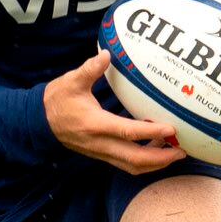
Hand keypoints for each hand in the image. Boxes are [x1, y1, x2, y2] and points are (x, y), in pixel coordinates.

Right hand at [45, 51, 183, 174]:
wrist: (38, 122)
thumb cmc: (57, 100)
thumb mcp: (71, 81)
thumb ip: (90, 69)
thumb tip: (106, 55)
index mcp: (94, 124)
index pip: (127, 132)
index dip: (150, 132)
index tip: (170, 128)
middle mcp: (99, 143)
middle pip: (135, 159)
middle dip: (161, 158)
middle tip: (182, 150)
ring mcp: (101, 152)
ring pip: (132, 166)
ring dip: (155, 163)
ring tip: (174, 153)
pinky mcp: (102, 155)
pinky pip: (126, 164)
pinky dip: (144, 162)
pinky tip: (156, 150)